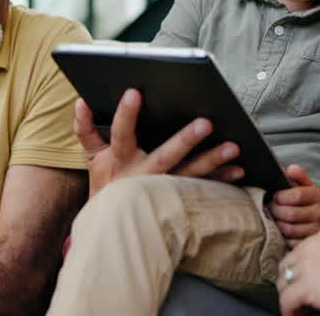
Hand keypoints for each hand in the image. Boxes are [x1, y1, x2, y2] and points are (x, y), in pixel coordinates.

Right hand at [74, 89, 243, 197]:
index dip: (126, 114)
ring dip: (213, 161)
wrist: (112, 227)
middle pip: (165, 156)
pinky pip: (202, 189)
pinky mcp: (178, 200)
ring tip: (233, 147)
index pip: (121, 133)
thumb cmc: (106, 185)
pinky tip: (238, 170)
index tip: (134, 92)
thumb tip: (81, 101)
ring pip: (189, 174)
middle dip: (185, 140)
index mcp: (121, 159)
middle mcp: (143, 175)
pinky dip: (221, 179)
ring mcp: (163, 190)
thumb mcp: (93, 157)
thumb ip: (85, 129)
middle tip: (206, 122)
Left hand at [270, 165, 319, 246]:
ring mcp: (316, 230)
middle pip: (290, 214)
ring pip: (288, 229)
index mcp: (316, 195)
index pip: (296, 196)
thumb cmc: (310, 200)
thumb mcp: (306, 185)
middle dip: (275, 210)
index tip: (275, 196)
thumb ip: (298, 175)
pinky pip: (291, 242)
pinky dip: (283, 237)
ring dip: (277, 223)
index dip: (281, 196)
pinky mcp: (309, 242)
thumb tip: (291, 169)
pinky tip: (281, 229)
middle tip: (271, 207)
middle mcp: (319, 213)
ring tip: (275, 217)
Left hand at [277, 229, 319, 315]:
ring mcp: (307, 264)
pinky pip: (286, 302)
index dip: (299, 274)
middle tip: (301, 303)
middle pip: (286, 267)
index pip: (298, 254)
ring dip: (290, 300)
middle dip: (291, 285)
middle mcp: (311, 245)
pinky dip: (290, 313)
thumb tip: (310, 281)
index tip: (305, 289)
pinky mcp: (306, 286)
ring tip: (301, 312)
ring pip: (283, 285)